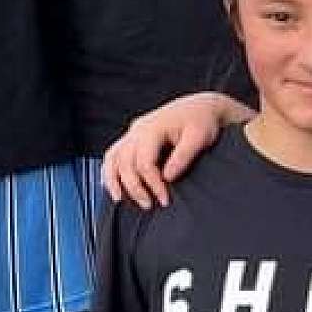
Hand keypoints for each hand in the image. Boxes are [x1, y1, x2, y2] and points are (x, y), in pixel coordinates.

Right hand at [101, 92, 237, 208]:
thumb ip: (182, 157)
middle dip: (134, 187)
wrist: (200, 106)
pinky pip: (113, 154)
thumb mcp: (199, 137)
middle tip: (148, 205)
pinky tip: (115, 185)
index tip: (164, 199)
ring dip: (113, 180)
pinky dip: (110, 171)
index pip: (144, 162)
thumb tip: (168, 177)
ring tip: (120, 200)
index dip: (152, 184)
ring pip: (112, 158)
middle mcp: (138, 129)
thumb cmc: (201, 120)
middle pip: (124, 163)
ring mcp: (133, 132)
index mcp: (153, 128)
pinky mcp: (133, 137)